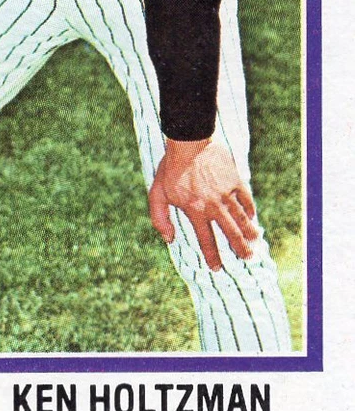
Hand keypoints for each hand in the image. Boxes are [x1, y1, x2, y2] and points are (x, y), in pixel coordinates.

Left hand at [148, 138, 257, 270]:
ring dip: (250, 232)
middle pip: (231, 234)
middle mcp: (213, 206)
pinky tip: (251, 216)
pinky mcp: (235, 180)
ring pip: (242, 219)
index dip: (212, 257)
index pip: (206, 240)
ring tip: (254, 241)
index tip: (217, 268)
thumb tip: (168, 239)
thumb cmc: (170, 168)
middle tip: (247, 258)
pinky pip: (246, 199)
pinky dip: (250, 210)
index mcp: (195, 211)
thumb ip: (159, 218)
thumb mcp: (157, 193)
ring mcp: (226, 193)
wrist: (188, 142)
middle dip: (241, 249)